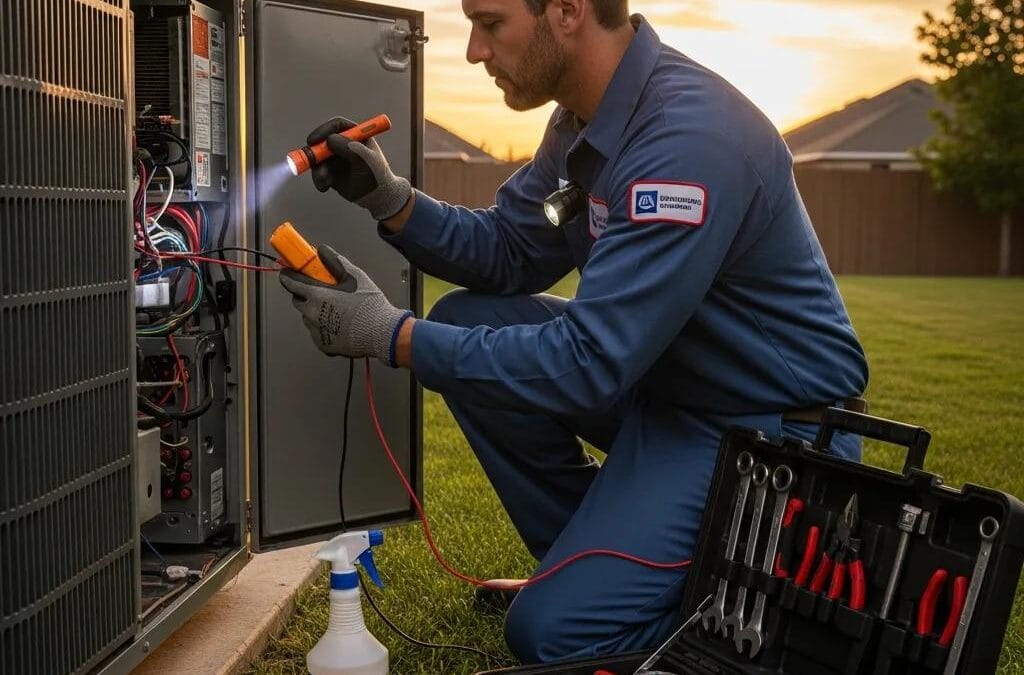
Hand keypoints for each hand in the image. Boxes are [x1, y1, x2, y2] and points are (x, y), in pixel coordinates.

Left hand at [279, 245, 412, 364]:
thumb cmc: (369, 306)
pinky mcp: (323, 344)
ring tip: (337, 310)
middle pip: (298, 300)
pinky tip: (341, 324)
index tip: (287, 272)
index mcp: (316, 295)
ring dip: (315, 312)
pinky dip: (324, 327)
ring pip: (308, 317)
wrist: (382, 334)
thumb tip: (323, 250)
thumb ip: (335, 262)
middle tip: (322, 291)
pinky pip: (317, 332)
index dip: (288, 275)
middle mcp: (311, 314)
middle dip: (305, 294)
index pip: (291, 283)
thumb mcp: (355, 276)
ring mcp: (316, 331)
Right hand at [306, 116, 411, 220]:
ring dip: (317, 169)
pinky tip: (324, 187)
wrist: (378, 197)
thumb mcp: (365, 160)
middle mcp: (344, 144)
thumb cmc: (376, 175)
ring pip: (318, 159)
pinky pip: (319, 173)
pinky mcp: (331, 173)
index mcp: (355, 135)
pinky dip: (318, 179)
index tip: (314, 140)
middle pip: (322, 141)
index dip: (323, 130)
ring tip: (324, 181)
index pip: (336, 126)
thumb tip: (329, 139)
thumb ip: (349, 148)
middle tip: (309, 161)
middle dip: (314, 152)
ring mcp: (336, 158)